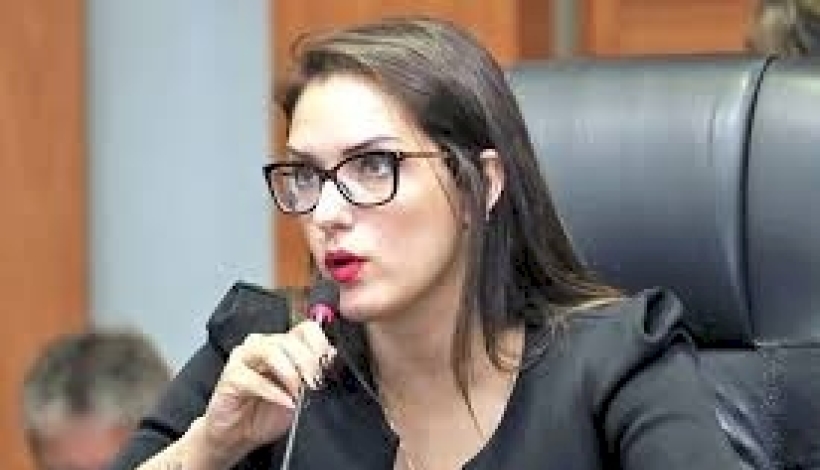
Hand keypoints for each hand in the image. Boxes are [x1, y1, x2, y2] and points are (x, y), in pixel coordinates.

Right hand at [198, 321, 334, 465]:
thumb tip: (332, 361)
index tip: (328, 365)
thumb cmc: (266, 412)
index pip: (305, 329)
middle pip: (289, 340)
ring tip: (300, 393)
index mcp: (282, 345)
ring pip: (271, 352)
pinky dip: (274, 392)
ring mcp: (244, 358)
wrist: (237, 435)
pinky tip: (286, 402)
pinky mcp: (230, 376)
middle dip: (308, 362)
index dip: (320, 345)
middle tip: (316, 383)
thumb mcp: (298, 394)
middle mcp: (262, 345)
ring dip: (291, 374)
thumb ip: (312, 375)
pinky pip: (254, 379)